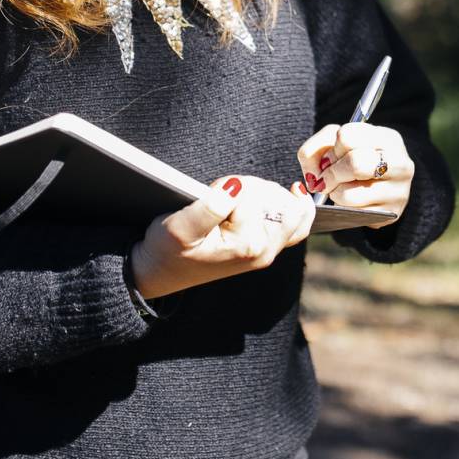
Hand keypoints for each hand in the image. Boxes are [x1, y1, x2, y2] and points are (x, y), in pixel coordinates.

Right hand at [129, 174, 315, 298]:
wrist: (160, 272)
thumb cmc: (167, 250)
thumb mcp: (179, 228)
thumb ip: (209, 207)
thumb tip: (236, 188)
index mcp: (247, 245)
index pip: (254, 194)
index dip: (231, 186)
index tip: (211, 195)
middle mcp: (264, 251)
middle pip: (276, 197)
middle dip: (251, 187)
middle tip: (222, 197)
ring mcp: (268, 250)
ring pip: (288, 204)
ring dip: (264, 192)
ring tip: (234, 202)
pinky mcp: (266, 245)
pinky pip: (297, 222)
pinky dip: (298, 204)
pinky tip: (295, 191)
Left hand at [297, 123, 413, 226]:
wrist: (378, 187)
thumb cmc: (355, 159)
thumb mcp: (336, 144)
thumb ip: (315, 149)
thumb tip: (313, 174)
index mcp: (388, 138)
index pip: (348, 137)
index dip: (333, 149)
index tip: (332, 156)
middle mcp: (401, 163)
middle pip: (354, 164)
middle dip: (331, 173)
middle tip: (327, 178)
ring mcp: (399, 191)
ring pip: (349, 194)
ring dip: (334, 193)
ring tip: (339, 188)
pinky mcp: (390, 214)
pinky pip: (352, 214)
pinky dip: (342, 208)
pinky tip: (349, 201)